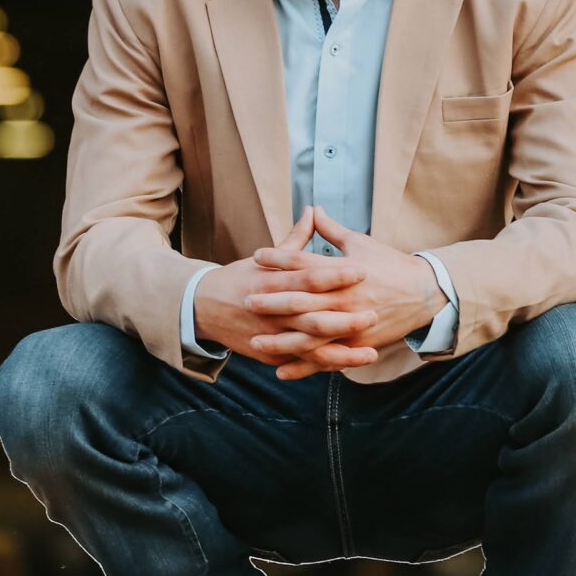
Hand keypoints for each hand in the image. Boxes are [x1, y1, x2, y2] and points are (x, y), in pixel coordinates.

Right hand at [191, 209, 376, 368]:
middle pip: (312, 316)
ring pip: (310, 347)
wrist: (201, 307)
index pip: (308, 277)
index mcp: (272, 281)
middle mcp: (272, 310)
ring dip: (341, 351)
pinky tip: (349, 364)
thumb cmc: (240, 277)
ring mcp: (270, 336)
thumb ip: (295, 238)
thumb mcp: (265, 258)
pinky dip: (324, 365)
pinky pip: (301, 362)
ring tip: (371, 352)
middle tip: (375, 313)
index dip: (335, 275)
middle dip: (344, 318)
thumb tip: (314, 209)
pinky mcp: (270, 355)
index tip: (362, 270)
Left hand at [244, 208, 447, 378]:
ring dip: (281, 340)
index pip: (304, 263)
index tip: (256, 256)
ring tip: (256, 341)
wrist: (425, 293)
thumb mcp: (361, 243)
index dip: (279, 258)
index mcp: (342, 271)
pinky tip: (281, 372)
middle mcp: (343, 298)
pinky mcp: (357, 343)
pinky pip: (327, 358)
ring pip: (309, 336)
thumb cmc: (390, 265)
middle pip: (301, 300)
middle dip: (271, 301)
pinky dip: (304, 367)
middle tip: (245, 300)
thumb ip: (331, 230)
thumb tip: (312, 209)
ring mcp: (350, 323)